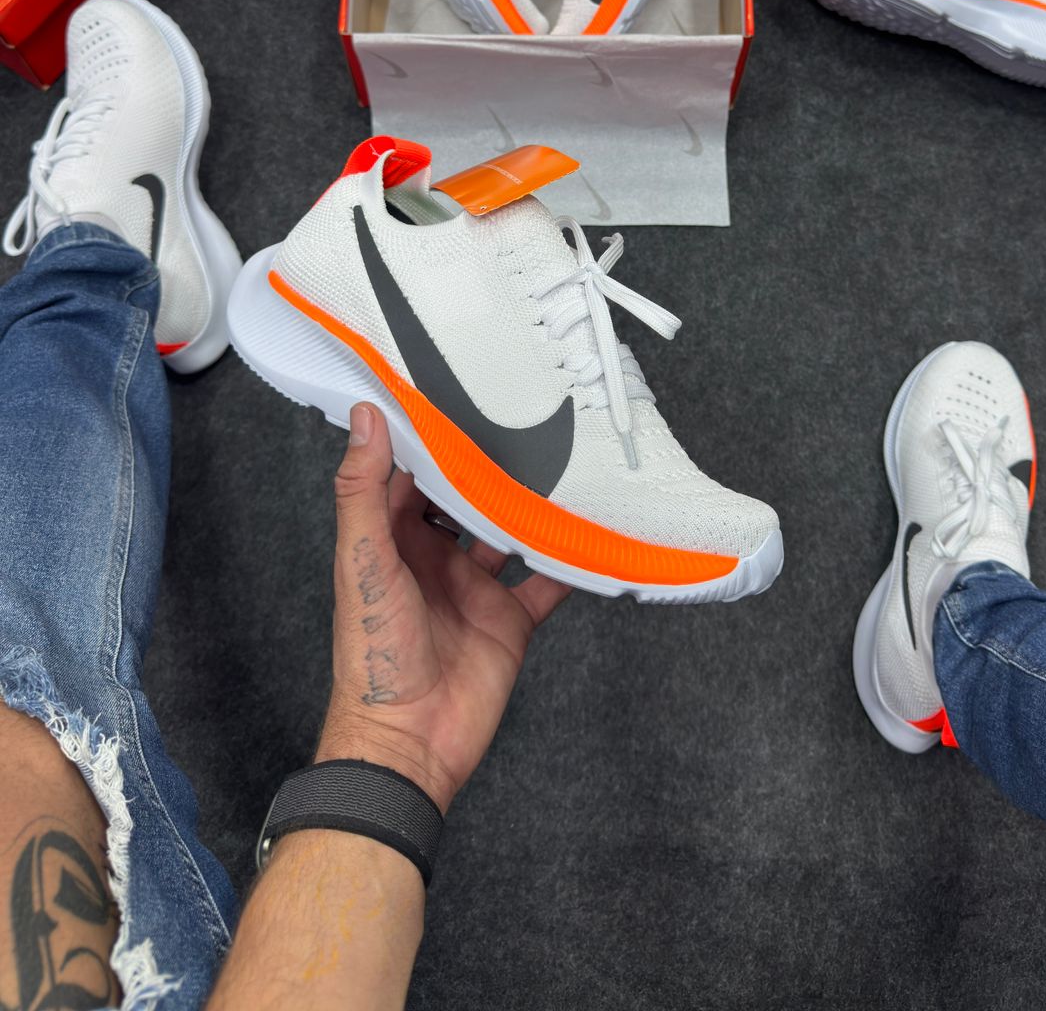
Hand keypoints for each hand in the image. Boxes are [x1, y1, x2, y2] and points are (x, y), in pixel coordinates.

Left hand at [317, 403, 570, 812]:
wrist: (409, 743)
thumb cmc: (372, 656)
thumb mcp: (364, 562)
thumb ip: (363, 491)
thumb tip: (365, 418)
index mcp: (392, 540)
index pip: (412, 474)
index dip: (431, 438)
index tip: (454, 393)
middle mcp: (434, 558)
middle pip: (466, 498)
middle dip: (490, 464)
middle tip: (524, 415)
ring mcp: (475, 588)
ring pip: (509, 532)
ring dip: (532, 505)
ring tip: (563, 460)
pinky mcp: (510, 620)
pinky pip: (546, 581)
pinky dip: (569, 559)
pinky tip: (592, 532)